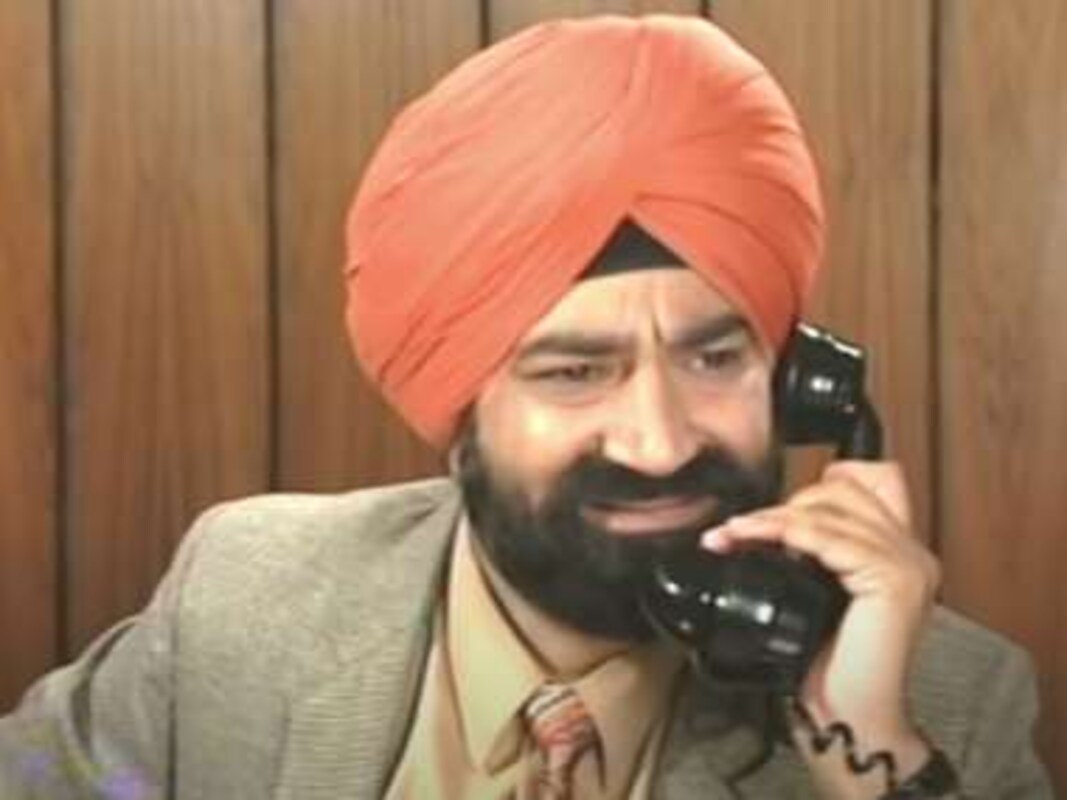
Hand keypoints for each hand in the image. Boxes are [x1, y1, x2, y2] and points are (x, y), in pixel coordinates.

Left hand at [702, 461, 938, 793]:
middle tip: (741, 528)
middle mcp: (912, 552)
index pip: (867, 482)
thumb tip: (766, 519)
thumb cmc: (829, 666)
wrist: (848, 717)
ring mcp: (908, 563)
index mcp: (899, 552)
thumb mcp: (819, 593)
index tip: (767, 513)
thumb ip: (813, 552)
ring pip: (830, 510)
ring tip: (732, 533)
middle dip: (786, 502)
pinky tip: (751, 539)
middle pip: (846, 488)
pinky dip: (782, 533)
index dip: (816, 486)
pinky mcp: (894, 578)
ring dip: (770, 517)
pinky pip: (829, 537)